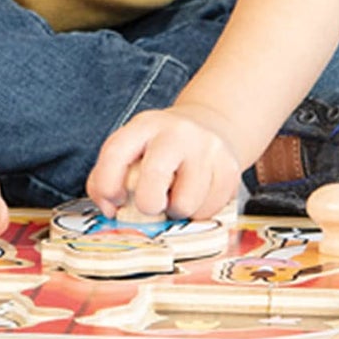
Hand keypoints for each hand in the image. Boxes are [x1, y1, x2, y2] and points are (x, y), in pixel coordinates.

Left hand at [86, 102, 242, 222]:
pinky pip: (208, 210)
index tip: (115, 200)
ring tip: (176, 196)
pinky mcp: (230, 169)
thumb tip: (111, 210)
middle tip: (151, 205)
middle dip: (147, 204)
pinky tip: (196, 195)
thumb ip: (108, 178)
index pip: (116, 153)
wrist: (210, 128)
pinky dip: (198, 212)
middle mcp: (177, 132)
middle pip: (155, 176)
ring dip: (176, 211)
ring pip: (185, 203)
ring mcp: (207, 148)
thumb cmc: (160, 149)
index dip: (108, 185)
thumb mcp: (131, 150)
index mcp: (144, 126)